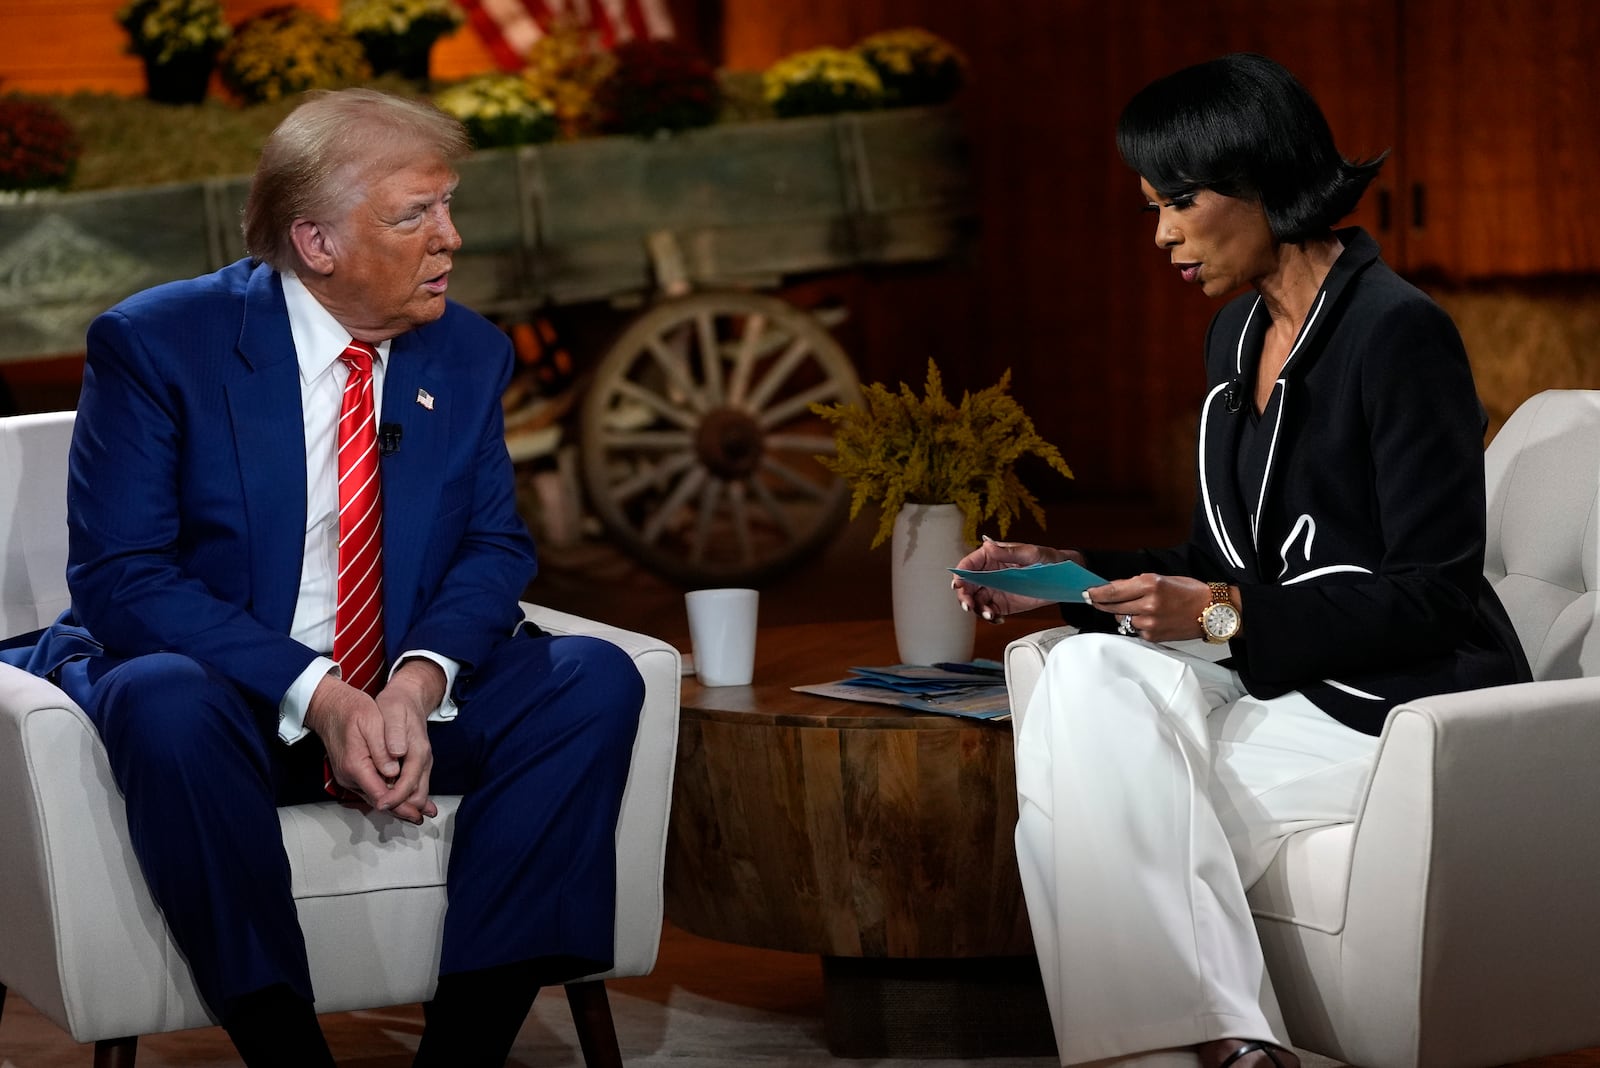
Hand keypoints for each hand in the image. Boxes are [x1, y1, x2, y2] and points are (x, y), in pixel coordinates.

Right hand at [306, 660, 442, 824]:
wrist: (330, 707)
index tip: (416, 810)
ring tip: (417, 812)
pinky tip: (400, 798)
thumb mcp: (372, 723)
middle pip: (378, 800)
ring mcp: (348, 777)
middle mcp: (349, 776)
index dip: (400, 803)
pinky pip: (371, 789)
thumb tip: (392, 771)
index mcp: (355, 765)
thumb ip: (381, 750)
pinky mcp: (351, 774)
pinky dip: (387, 795)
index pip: (380, 793)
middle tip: (421, 817)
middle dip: (401, 810)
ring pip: (375, 797)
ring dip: (395, 805)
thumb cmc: (352, 711)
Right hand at [951, 537, 1077, 622]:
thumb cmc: (1049, 560)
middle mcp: (989, 573)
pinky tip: (997, 618)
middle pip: (967, 585)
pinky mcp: (1002, 604)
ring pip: (976, 600)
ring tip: (989, 614)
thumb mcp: (1031, 553)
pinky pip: (989, 611)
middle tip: (968, 605)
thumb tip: (987, 545)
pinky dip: (989, 617)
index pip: (969, 564)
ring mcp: (994, 589)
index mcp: (992, 557)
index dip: (960, 574)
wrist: (1064, 579)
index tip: (958, 584)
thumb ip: (1009, 552)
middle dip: (964, 596)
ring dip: (977, 609)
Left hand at [1088, 573, 1211, 641]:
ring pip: (1122, 618)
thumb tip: (1115, 588)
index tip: (1086, 592)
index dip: (1096, 592)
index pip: (1113, 590)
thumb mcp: (1163, 578)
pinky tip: (1148, 618)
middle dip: (1102, 603)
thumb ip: (1138, 584)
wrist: (1213, 612)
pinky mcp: (1153, 636)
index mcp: (1150, 584)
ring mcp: (1150, 622)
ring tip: (1135, 607)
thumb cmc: (1190, 591)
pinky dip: (1136, 623)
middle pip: (1113, 606)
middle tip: (1094, 599)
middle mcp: (1148, 603)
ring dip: (1122, 612)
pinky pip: (1135, 629)